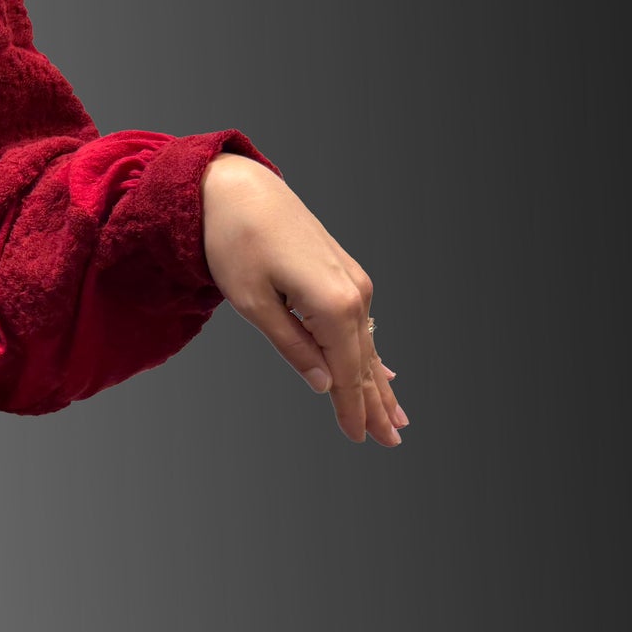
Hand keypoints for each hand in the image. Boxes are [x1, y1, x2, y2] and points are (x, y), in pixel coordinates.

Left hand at [201, 153, 407, 445]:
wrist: (240, 189)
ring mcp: (352, 281)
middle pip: (366, 361)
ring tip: (396, 418)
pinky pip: (363, 324)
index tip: (360, 439)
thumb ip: (291, 346)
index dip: (352, 408)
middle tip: (392, 442)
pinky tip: (385, 371)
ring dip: (380, 382)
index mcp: (333, 304)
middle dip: (377, 403)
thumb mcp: (253, 302)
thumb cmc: (236, 242)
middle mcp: (354, 293)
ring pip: (367, 344)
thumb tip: (324, 383)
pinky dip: (372, 352)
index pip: (347, 371)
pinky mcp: (344, 272)